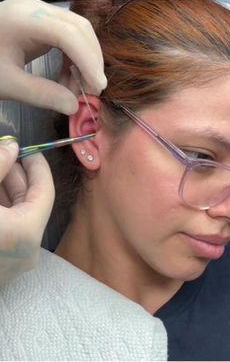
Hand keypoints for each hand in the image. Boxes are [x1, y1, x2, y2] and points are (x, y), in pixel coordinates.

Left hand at [0, 0, 106, 114]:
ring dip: (83, 61)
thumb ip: (42, 95)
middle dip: (90, 61)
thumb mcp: (7, 83)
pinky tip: (66, 79)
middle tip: (92, 91)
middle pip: (78, 29)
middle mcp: (34, 7)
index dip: (87, 60)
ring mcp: (37, 11)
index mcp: (24, 18)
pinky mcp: (39, 21)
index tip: (97, 87)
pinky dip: (72, 59)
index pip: (68, 34)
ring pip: (76, 32)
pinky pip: (66, 37)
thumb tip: (74, 106)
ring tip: (75, 89)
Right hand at [0, 139, 54, 282]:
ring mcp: (15, 260)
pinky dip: (1, 208)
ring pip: (18, 215)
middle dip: (16, 175)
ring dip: (5, 190)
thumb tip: (11, 146)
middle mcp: (28, 249)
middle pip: (30, 202)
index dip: (37, 166)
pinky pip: (9, 228)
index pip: (45, 190)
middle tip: (3, 154)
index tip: (27, 149)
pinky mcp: (3, 264)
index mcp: (27, 232)